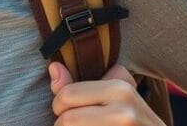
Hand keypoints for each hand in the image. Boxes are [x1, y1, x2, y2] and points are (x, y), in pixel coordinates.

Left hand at [50, 62, 164, 124]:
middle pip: (67, 120)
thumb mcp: (114, 97)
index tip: (71, 111)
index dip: (60, 106)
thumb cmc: (133, 121)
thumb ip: (78, 85)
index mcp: (120, 90)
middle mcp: (124, 112)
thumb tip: (53, 67)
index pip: (67, 95)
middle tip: (77, 125)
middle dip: (63, 125)